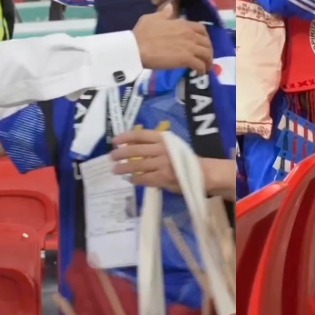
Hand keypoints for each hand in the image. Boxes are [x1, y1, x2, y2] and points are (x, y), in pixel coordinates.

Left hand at [112, 129, 237, 199]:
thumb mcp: (172, 145)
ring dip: (123, 167)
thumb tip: (134, 147)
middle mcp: (161, 149)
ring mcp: (161, 164)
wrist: (202, 172)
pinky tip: (130, 179)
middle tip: (112, 156)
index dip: (125, 137)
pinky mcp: (162, 178)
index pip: (140, 135)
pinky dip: (135, 179)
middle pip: (135, 150)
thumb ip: (156, 145)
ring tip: (115, 169)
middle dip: (121, 153)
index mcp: (164, 139)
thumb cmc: (185, 158)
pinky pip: (143, 178)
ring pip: (136, 165)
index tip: (115, 140)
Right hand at [132, 4, 212, 73]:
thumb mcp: (152, 18)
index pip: (201, 29)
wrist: (137, 48)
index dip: (204, 37)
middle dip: (208, 50)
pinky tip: (199, 73)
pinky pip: (200, 65)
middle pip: (207, 42)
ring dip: (208, 61)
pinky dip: (202, 69)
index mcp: (182, 24)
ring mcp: (189, 47)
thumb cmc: (142, 34)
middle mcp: (189, 34)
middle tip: (205, 58)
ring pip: (206, 54)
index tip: (202, 43)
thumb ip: (164, 14)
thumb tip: (170, 7)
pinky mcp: (186, 59)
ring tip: (205, 67)